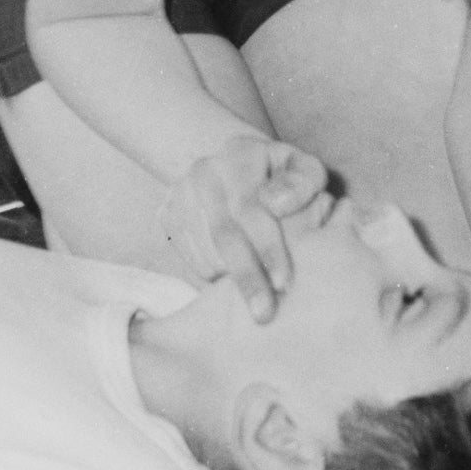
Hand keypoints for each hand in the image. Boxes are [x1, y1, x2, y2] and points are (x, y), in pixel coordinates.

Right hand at [164, 137, 332, 314]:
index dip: (268, 248)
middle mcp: (204, 171)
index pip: (251, 208)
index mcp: (240, 154)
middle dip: (246, 277)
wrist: (235, 168)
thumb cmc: (281, 178)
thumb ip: (303, 182)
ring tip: (256, 302)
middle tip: (264, 315)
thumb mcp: (304, 170)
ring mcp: (180, 192)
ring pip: (204, 250)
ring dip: (229, 281)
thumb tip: (276, 204)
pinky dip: (212, 276)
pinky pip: (189, 257)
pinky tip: (233, 280)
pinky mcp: (167, 214)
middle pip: (223, 234)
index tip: (284, 283)